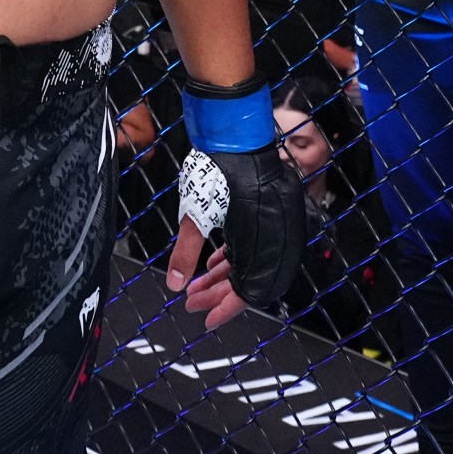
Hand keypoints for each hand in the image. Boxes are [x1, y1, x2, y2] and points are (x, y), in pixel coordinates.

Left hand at [167, 142, 304, 331]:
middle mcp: (277, 237)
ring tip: (195, 286)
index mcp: (262, 242)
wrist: (236, 133)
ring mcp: (277, 225)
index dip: (225, 308)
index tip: (206, 320)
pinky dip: (233, 257)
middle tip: (192, 302)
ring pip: (251, 263)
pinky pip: (255, 246)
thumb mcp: (193, 215)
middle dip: (218, 293)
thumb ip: (185, 253)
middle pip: (249, 281)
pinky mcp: (273, 213)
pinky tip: (212, 263)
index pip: (248, 291)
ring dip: (223, 276)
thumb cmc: (217, 170)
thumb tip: (175, 285)